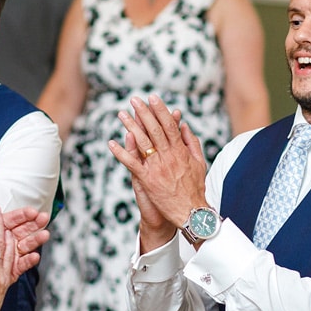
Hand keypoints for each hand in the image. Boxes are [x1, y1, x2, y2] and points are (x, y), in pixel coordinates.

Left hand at [1, 206, 51, 259]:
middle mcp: (7, 240)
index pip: (13, 218)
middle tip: (44, 217)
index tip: (32, 211)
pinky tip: (35, 256)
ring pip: (27, 245)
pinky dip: (30, 260)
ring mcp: (12, 253)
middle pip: (24, 229)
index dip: (23, 214)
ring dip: (37, 239)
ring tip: (45, 235)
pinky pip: (23, 264)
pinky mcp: (14, 268)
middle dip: (35, 223)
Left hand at [108, 95, 207, 250]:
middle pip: (154, 129)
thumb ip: (191, 142)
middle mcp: (168, 156)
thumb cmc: (195, 188)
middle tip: (134, 99)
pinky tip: (111, 143)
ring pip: (142, 142)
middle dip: (144, 113)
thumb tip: (184, 126)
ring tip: (121, 114)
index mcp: (180, 151)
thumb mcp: (199, 162)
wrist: (191, 212)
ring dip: (130, 126)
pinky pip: (131, 164)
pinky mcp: (147, 180)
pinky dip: (121, 153)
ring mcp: (157, 168)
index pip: (169, 125)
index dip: (160, 110)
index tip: (152, 98)